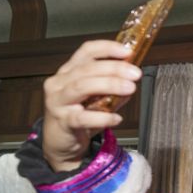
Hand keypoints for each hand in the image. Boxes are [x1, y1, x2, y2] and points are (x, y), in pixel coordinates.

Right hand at [41, 40, 139, 170]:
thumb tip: (131, 79)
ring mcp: (58, 102)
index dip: (107, 48)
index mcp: (68, 72)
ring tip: (129, 88)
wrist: (60, 143)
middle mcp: (60, 83)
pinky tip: (116, 118)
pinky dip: (102, 117)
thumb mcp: (95, 98)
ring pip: (82, 87)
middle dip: (114, 68)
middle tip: (134, 73)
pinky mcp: (63, 122)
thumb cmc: (77, 116)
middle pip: (87, 69)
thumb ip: (112, 88)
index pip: (86, 52)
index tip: (127, 51)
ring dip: (109, 85)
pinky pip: (83, 117)